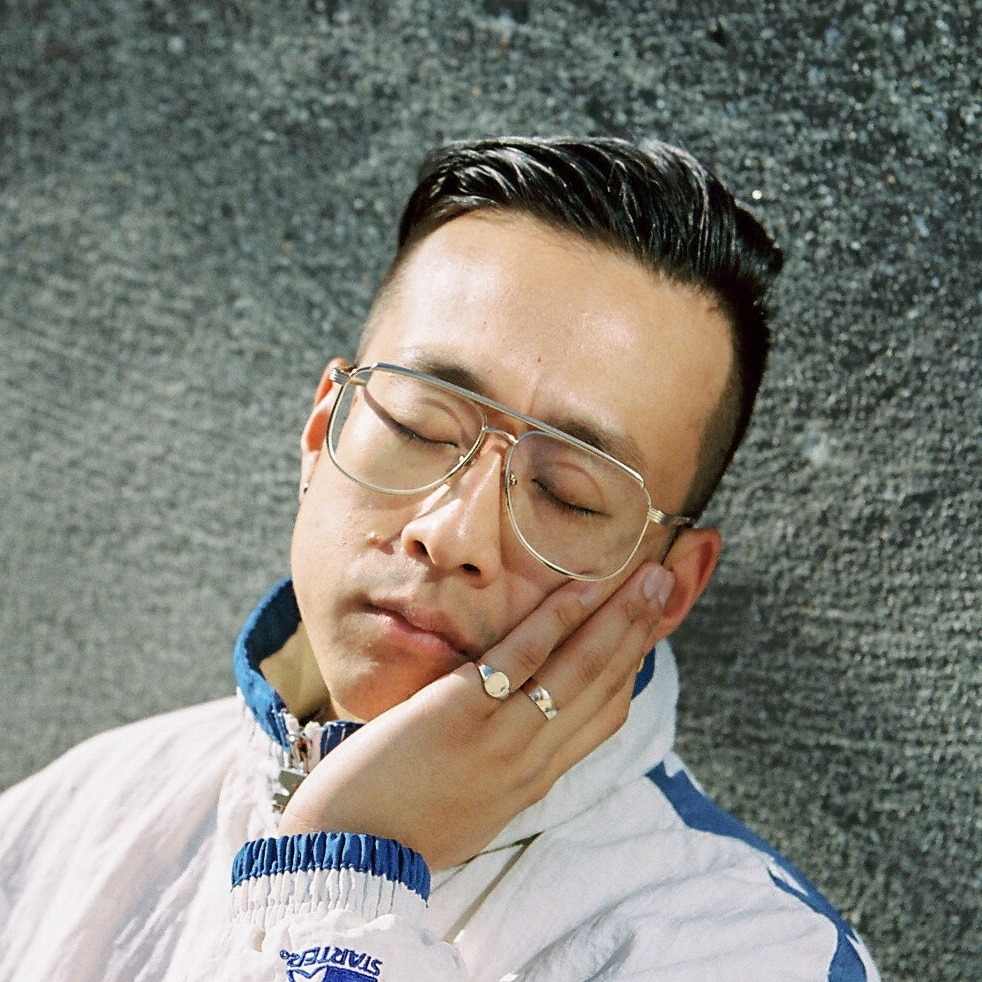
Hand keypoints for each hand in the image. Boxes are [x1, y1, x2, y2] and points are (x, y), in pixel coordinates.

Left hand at [278, 562, 673, 869]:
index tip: (646, 628)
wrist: (347, 858)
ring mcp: (502, 738)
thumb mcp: (471, 806)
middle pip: (605, 686)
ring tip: (645, 573)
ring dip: (619, 616)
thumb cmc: (400, 827)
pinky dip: (559, 620)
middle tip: (664, 580)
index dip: (631, 667)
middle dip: (640, 629)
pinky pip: (523, 659)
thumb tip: (521, 730)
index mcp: (534, 781)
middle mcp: (532, 761)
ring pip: (580, 669)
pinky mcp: (462, 714)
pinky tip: (582, 588)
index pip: (603, 717)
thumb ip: (502, 767)